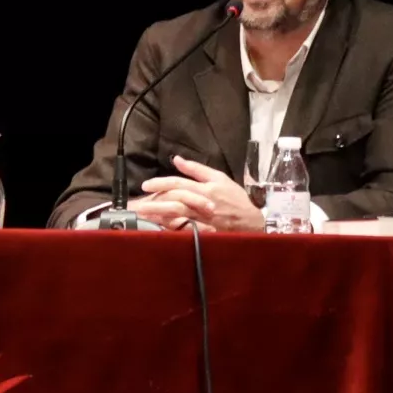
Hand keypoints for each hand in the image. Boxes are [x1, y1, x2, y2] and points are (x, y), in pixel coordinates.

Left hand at [132, 155, 263, 232]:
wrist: (253, 221)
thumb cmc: (236, 198)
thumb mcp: (219, 178)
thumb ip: (196, 169)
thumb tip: (176, 159)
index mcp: (207, 188)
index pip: (179, 183)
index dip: (160, 183)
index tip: (145, 185)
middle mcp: (203, 203)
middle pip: (175, 199)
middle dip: (155, 201)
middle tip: (139, 203)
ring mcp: (204, 219)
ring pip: (178, 215)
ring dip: (159, 214)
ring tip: (144, 215)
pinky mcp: (205, 232)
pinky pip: (185, 230)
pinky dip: (171, 228)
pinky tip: (158, 228)